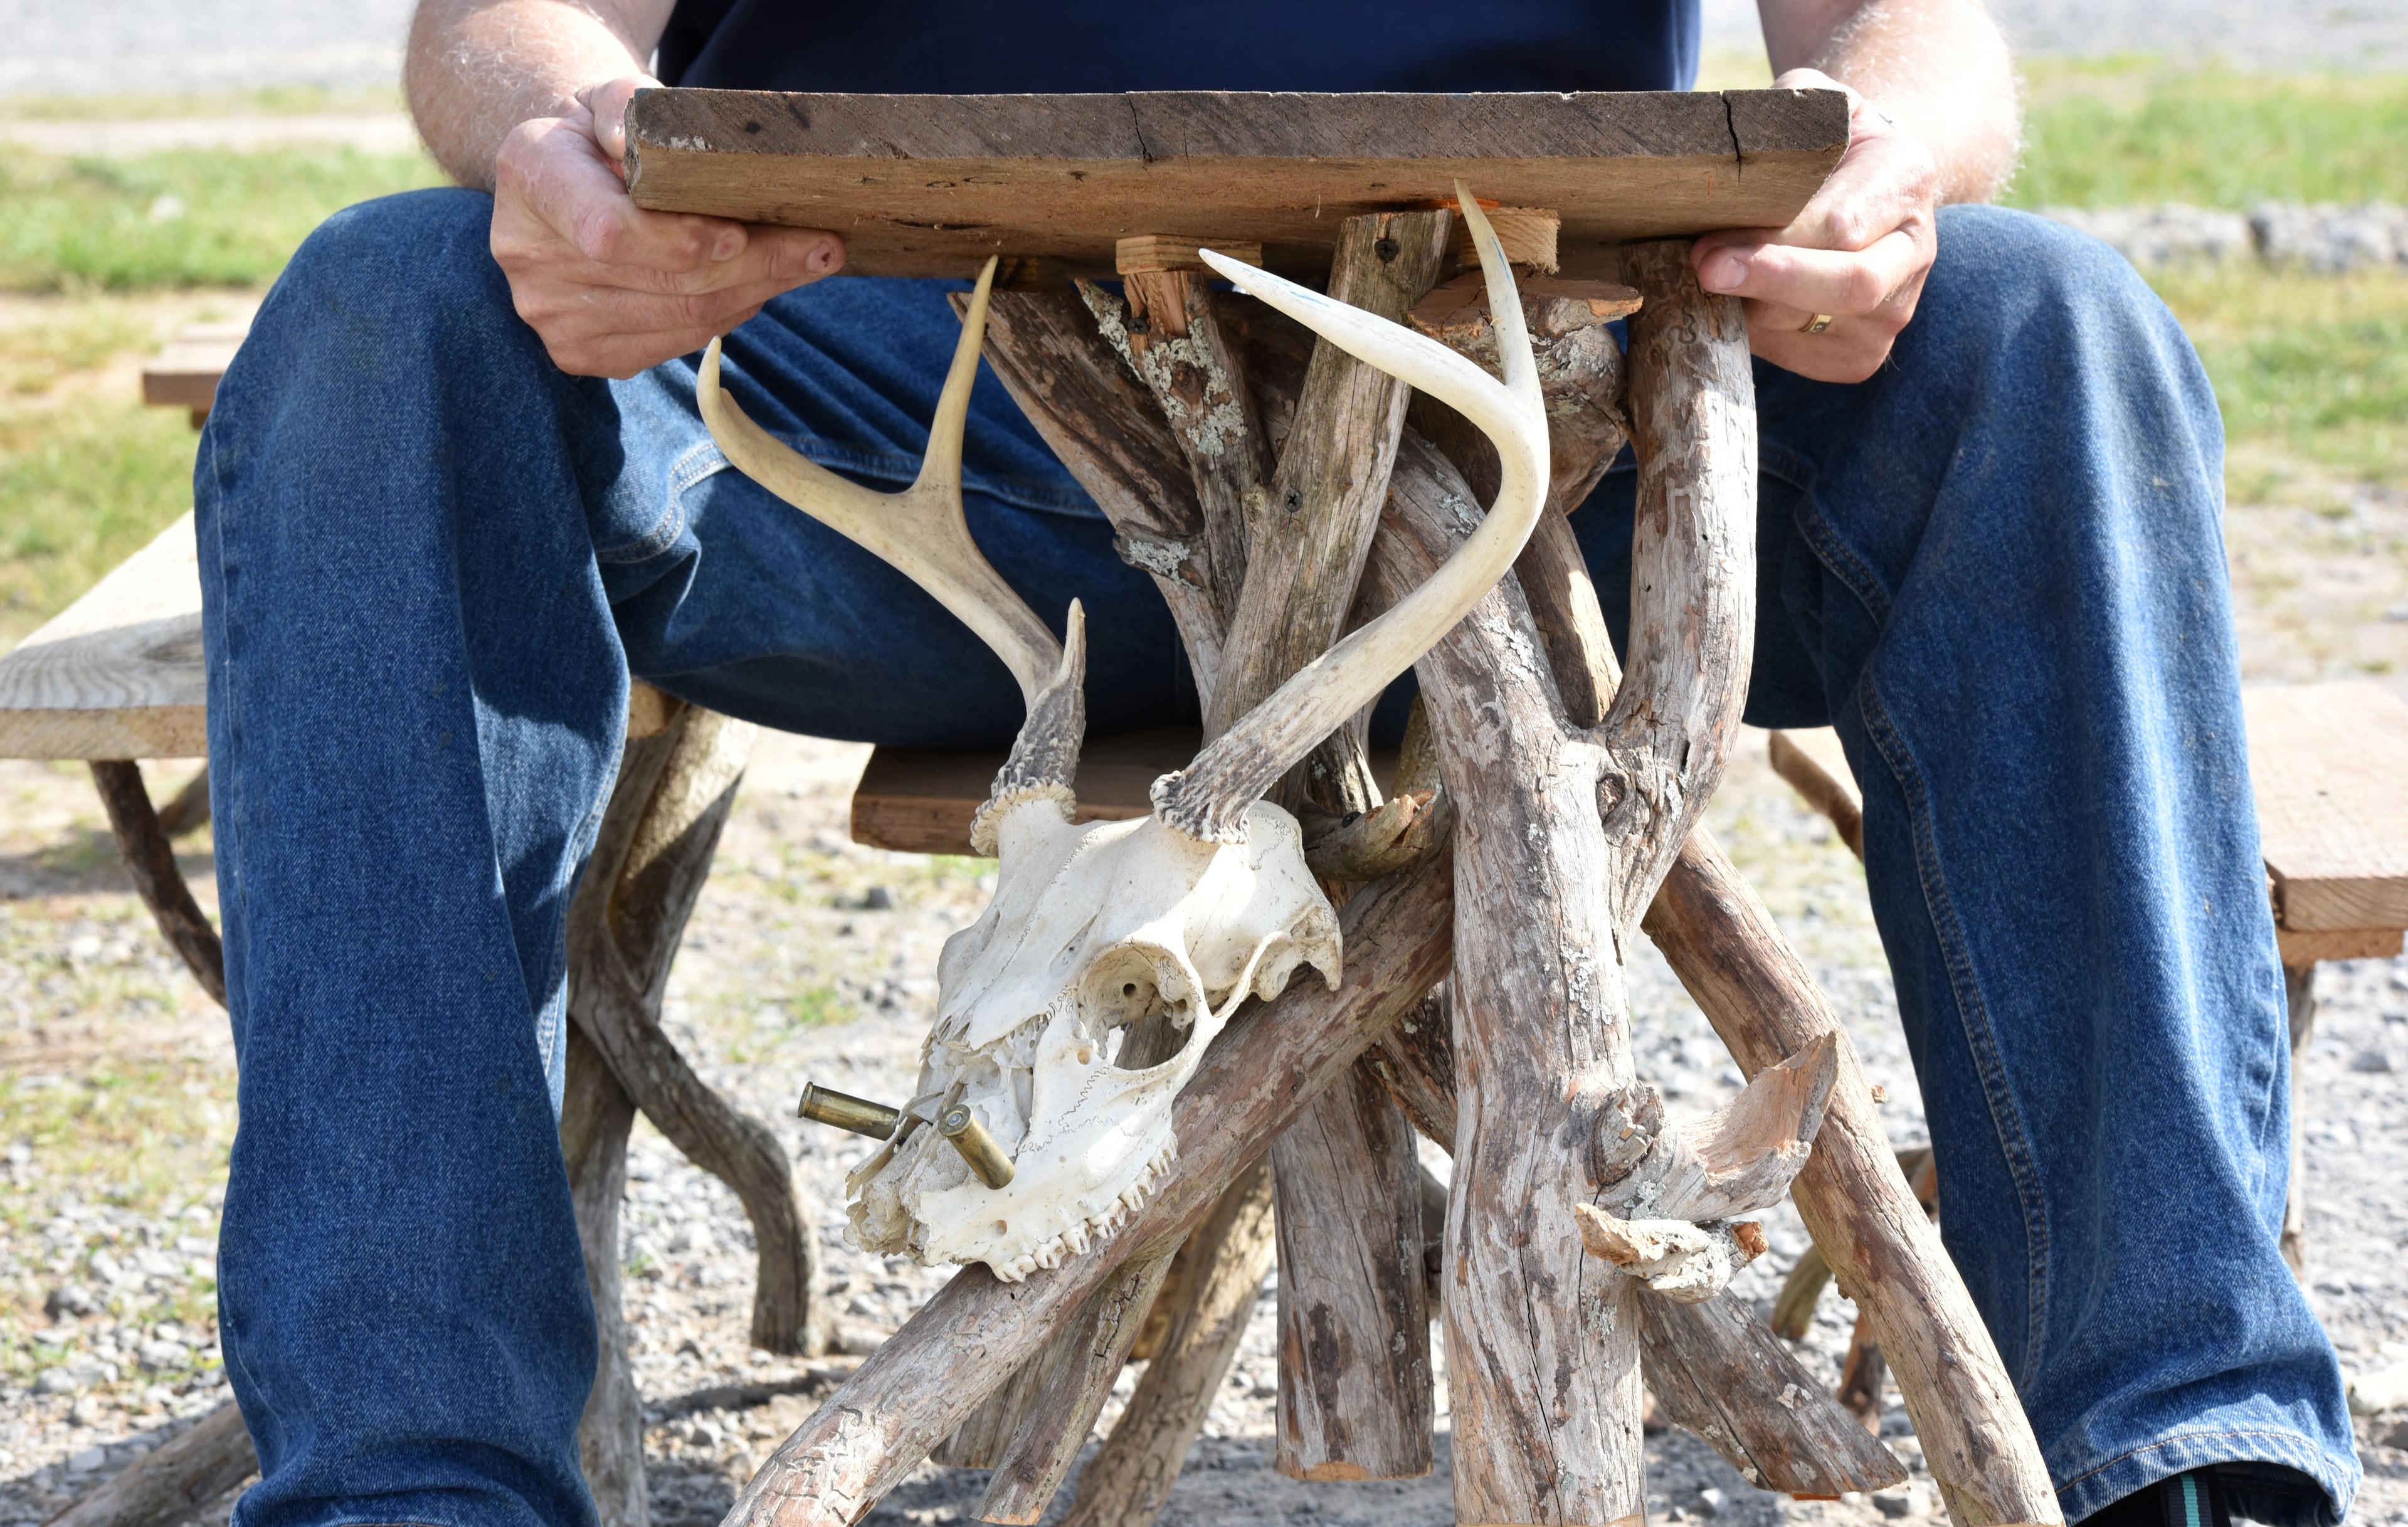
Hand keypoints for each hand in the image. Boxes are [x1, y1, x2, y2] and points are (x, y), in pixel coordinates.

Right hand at [490, 75, 845, 378]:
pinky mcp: (577, 353)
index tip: (743, 233)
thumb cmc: (603, 133)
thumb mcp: (612, 95)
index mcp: (530, 174)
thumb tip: (635, 142)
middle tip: (822, 247)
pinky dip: (725, 317)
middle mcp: (527, 252)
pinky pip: (672, 346)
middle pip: (665, 282)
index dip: (680, 242)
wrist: (563, 178)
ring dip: (754, 293)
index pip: (608, 231)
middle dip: (757, 266)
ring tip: (803, 263)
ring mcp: (549, 313)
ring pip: (680, 319)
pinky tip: (752, 288)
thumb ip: (625, 104)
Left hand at [1689, 69, 1939, 383]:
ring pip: (1811, 327)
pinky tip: (1728, 305)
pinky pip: (1797, 356)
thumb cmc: (1824, 140)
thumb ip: (1783, 113)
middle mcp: (1914, 252)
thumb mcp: (1814, 103)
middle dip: (1769, 282)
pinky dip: (1753, 336)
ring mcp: (1893, 312)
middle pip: (1848, 286)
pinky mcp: (1862, 355)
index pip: (1843, 226)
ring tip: (1701, 281)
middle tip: (1704, 271)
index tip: (1710, 246)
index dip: (1775, 243)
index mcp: (1905, 181)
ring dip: (1747, 310)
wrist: (1865, 185)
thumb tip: (1722, 150)